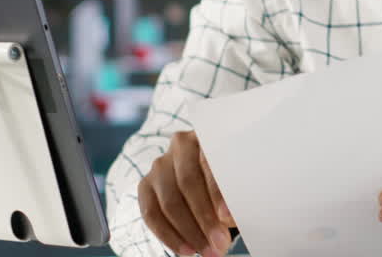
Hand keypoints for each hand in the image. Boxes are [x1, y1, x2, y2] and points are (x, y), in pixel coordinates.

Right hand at [138, 131, 235, 256]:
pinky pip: (151, 213)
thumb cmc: (227, 176)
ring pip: (170, 202)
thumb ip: (234, 194)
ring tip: (206, 251)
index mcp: (207, 135)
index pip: (209, 163)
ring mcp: (160, 164)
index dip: (218, 193)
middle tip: (220, 244)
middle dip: (205, 219)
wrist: (202, 172)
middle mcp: (180, 145)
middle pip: (188, 184)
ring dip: (189, 232)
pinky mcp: (145, 184)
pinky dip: (169, 236)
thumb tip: (229, 218)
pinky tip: (185, 249)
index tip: (228, 218)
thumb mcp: (236, 178)